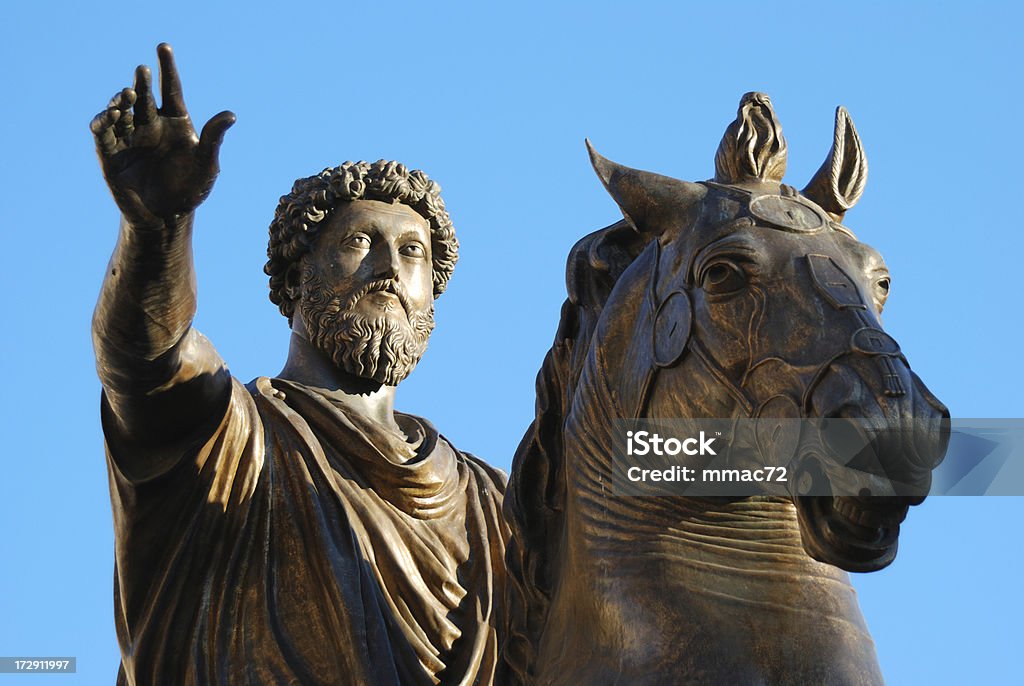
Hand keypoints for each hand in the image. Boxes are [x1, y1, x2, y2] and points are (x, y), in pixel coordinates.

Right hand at [90, 43, 234, 225]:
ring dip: (121, 101)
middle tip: (142, 71)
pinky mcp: (111, 155)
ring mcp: (129, 138)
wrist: (168, 217)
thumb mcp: (207, 164)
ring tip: (127, 95)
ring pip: (121, 112)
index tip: (163, 47)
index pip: (170, 89)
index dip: (166, 68)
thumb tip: (231, 115)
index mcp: (175, 122)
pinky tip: (108, 117)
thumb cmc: (191, 189)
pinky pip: (103, 135)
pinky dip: (103, 124)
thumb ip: (214, 138)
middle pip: (143, 98)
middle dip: (141, 84)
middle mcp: (150, 125)